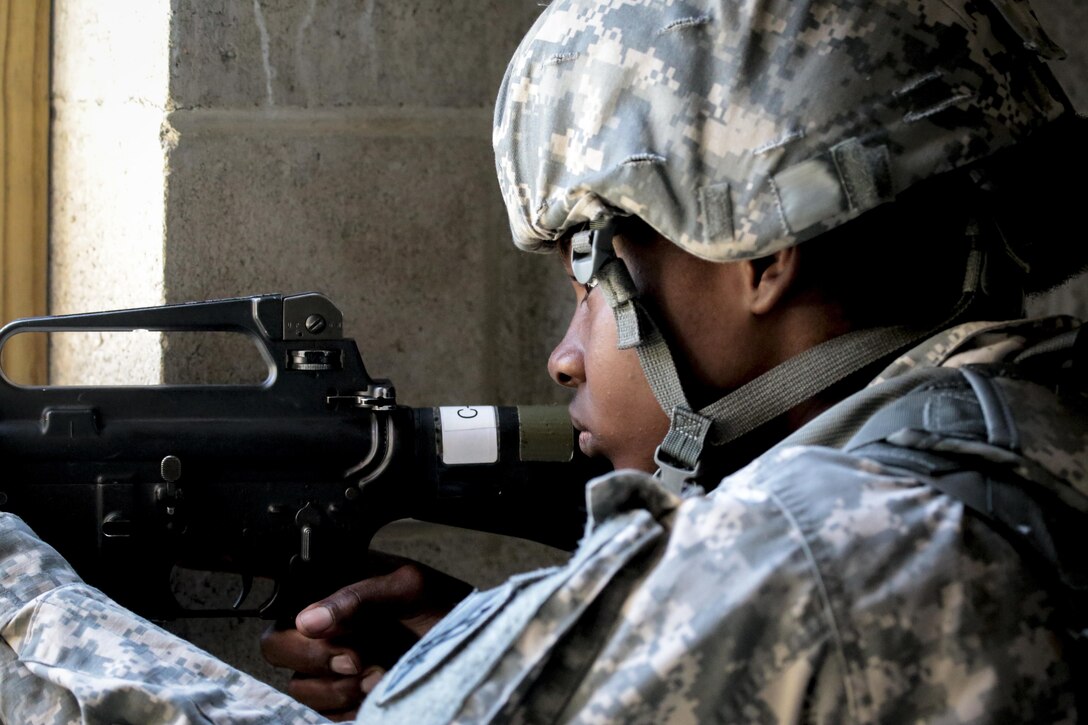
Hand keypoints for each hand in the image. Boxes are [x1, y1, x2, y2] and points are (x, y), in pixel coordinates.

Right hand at [260, 557, 469, 720]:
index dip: (302, 640)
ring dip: (340, 690)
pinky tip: (378, 694)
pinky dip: (349, 710)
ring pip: (302, 691)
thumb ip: (356, 597)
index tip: (345, 645)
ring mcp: (331, 671)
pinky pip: (325, 716)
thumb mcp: (406, 586)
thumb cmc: (440, 605)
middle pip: (279, 656)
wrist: (470, 641)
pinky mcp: (345, 702)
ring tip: (380, 676)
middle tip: (362, 662)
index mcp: (327, 600)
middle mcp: (322, 636)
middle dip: (319, 664)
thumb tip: (309, 619)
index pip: (281, 623)